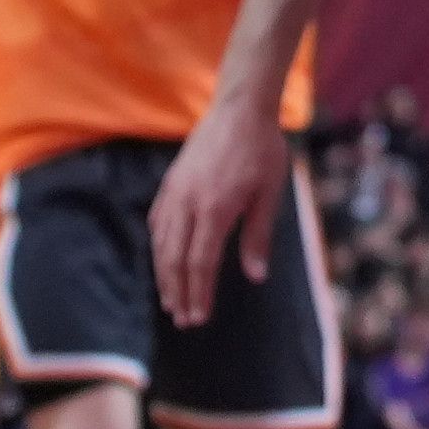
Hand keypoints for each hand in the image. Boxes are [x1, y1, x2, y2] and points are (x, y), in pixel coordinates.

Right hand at [148, 84, 291, 303]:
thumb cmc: (262, 149)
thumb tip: (255, 276)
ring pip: (162, 243)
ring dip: (165, 275)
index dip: (199, 293)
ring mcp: (176, 191)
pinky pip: (158, 221)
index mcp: (215, 208)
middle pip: (176, 259)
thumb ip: (258, 235)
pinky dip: (159, 246)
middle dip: (178, 292)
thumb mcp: (269, 192)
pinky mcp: (171, 182)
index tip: (199, 317)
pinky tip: (163, 260)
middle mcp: (189, 203)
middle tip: (183, 319)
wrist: (240, 108)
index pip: (201, 263)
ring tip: (170, 300)